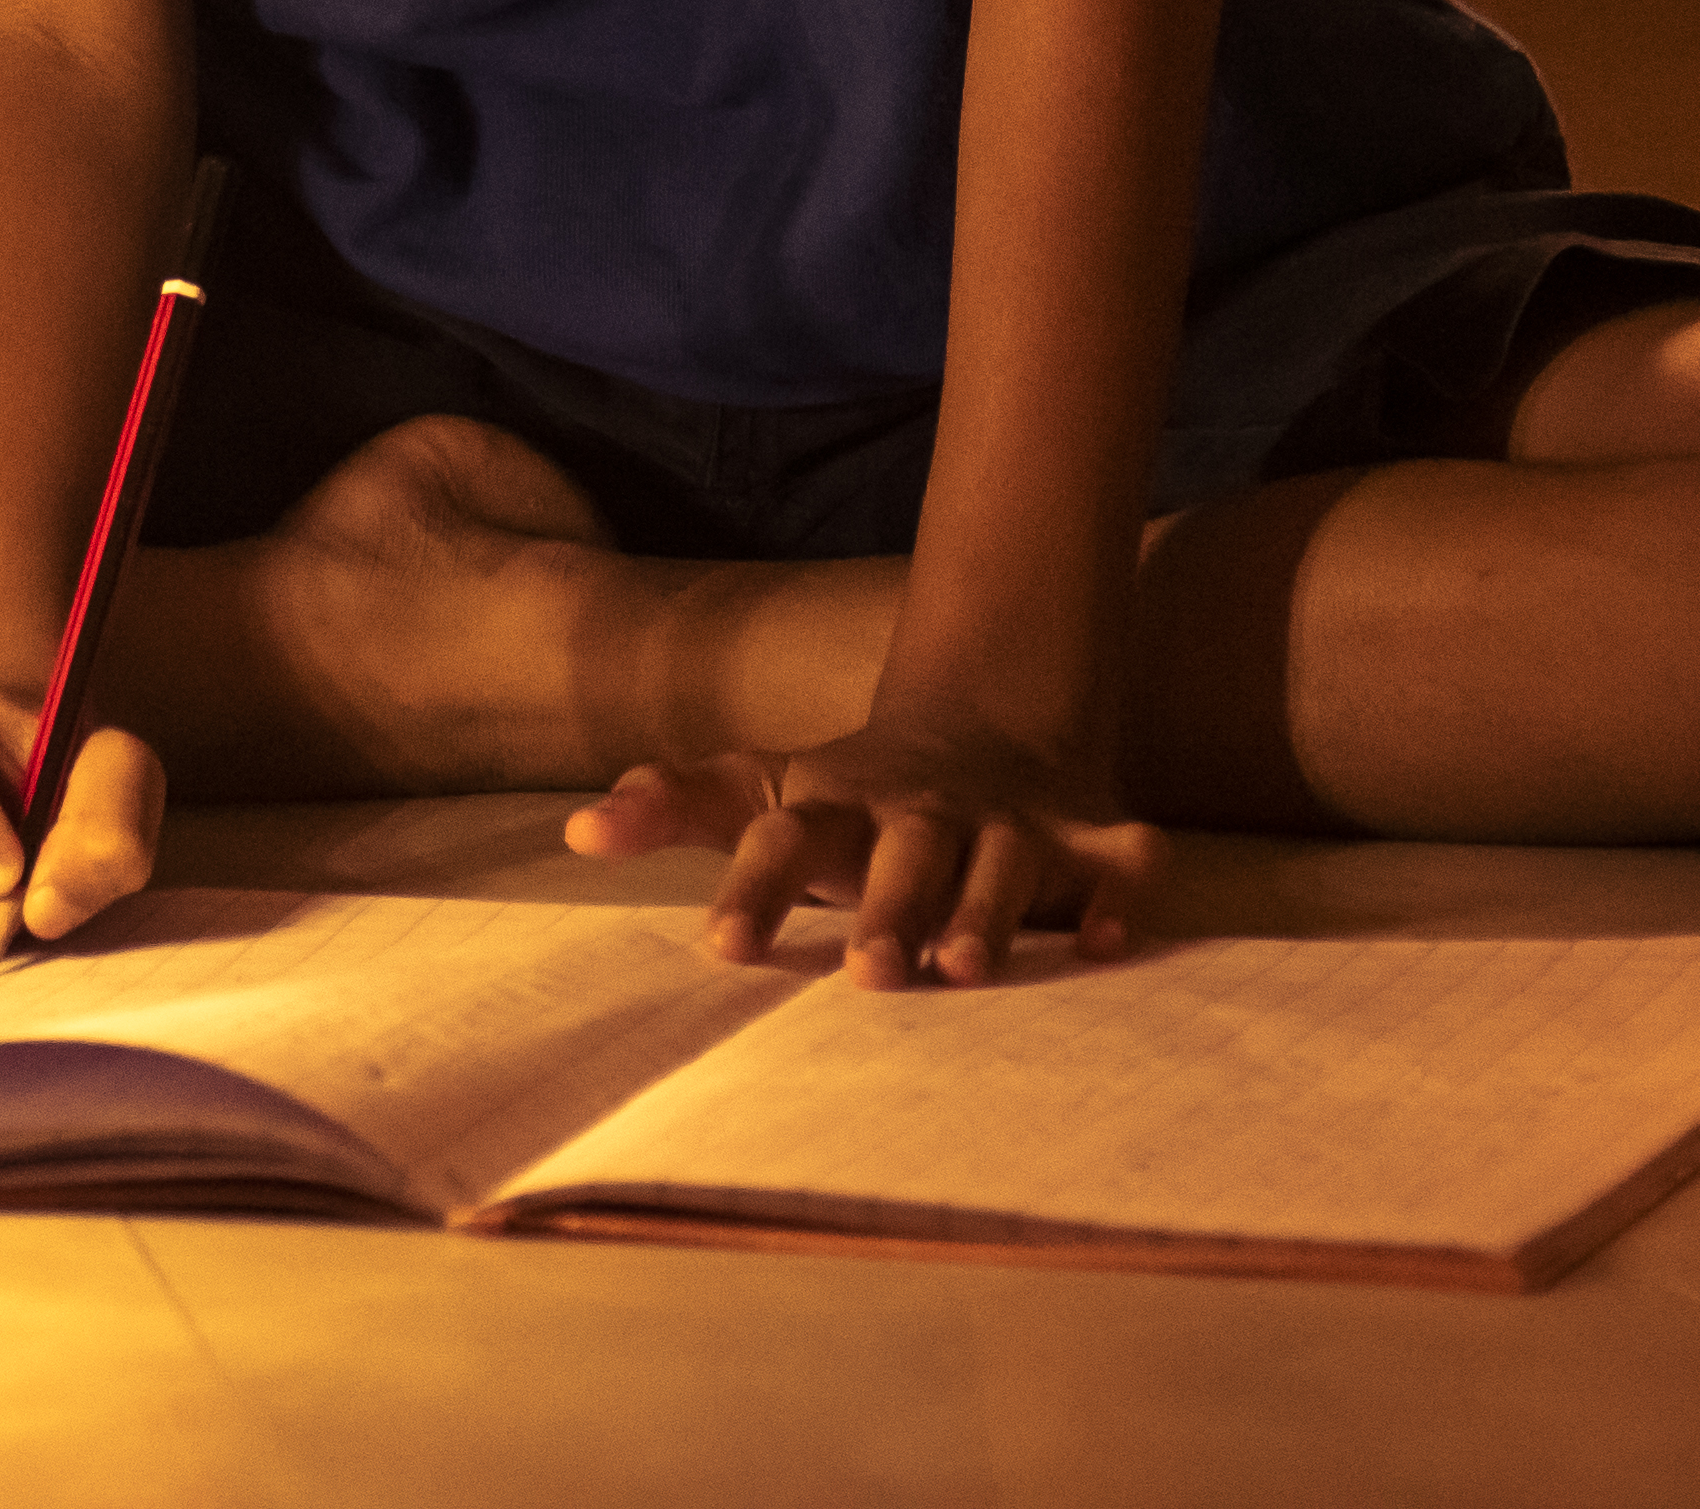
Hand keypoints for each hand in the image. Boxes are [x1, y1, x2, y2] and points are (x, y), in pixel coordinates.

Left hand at [565, 723, 1146, 986]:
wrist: (991, 722)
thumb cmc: (856, 796)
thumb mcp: (765, 789)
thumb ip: (676, 803)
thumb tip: (576, 829)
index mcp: (840, 803)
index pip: (783, 836)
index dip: (754, 887)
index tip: (721, 947)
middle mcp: (926, 808)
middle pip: (905, 850)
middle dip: (889, 907)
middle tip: (868, 976)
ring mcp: (1013, 819)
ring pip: (1007, 858)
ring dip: (990, 908)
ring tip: (966, 968)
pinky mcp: (1092, 837)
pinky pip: (1121, 863)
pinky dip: (1123, 897)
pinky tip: (1110, 946)